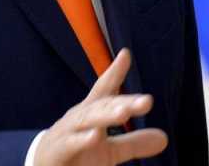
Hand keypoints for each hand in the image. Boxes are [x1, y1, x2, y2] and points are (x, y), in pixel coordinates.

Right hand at [33, 48, 167, 165]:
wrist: (44, 165)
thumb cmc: (78, 154)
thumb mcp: (110, 151)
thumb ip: (134, 143)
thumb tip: (164, 138)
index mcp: (93, 113)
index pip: (105, 90)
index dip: (115, 73)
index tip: (126, 54)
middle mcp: (80, 117)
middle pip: (103, 106)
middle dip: (124, 102)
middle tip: (147, 101)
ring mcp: (68, 132)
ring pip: (87, 120)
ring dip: (105, 115)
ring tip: (124, 112)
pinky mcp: (59, 150)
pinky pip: (71, 143)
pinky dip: (81, 139)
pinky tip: (94, 135)